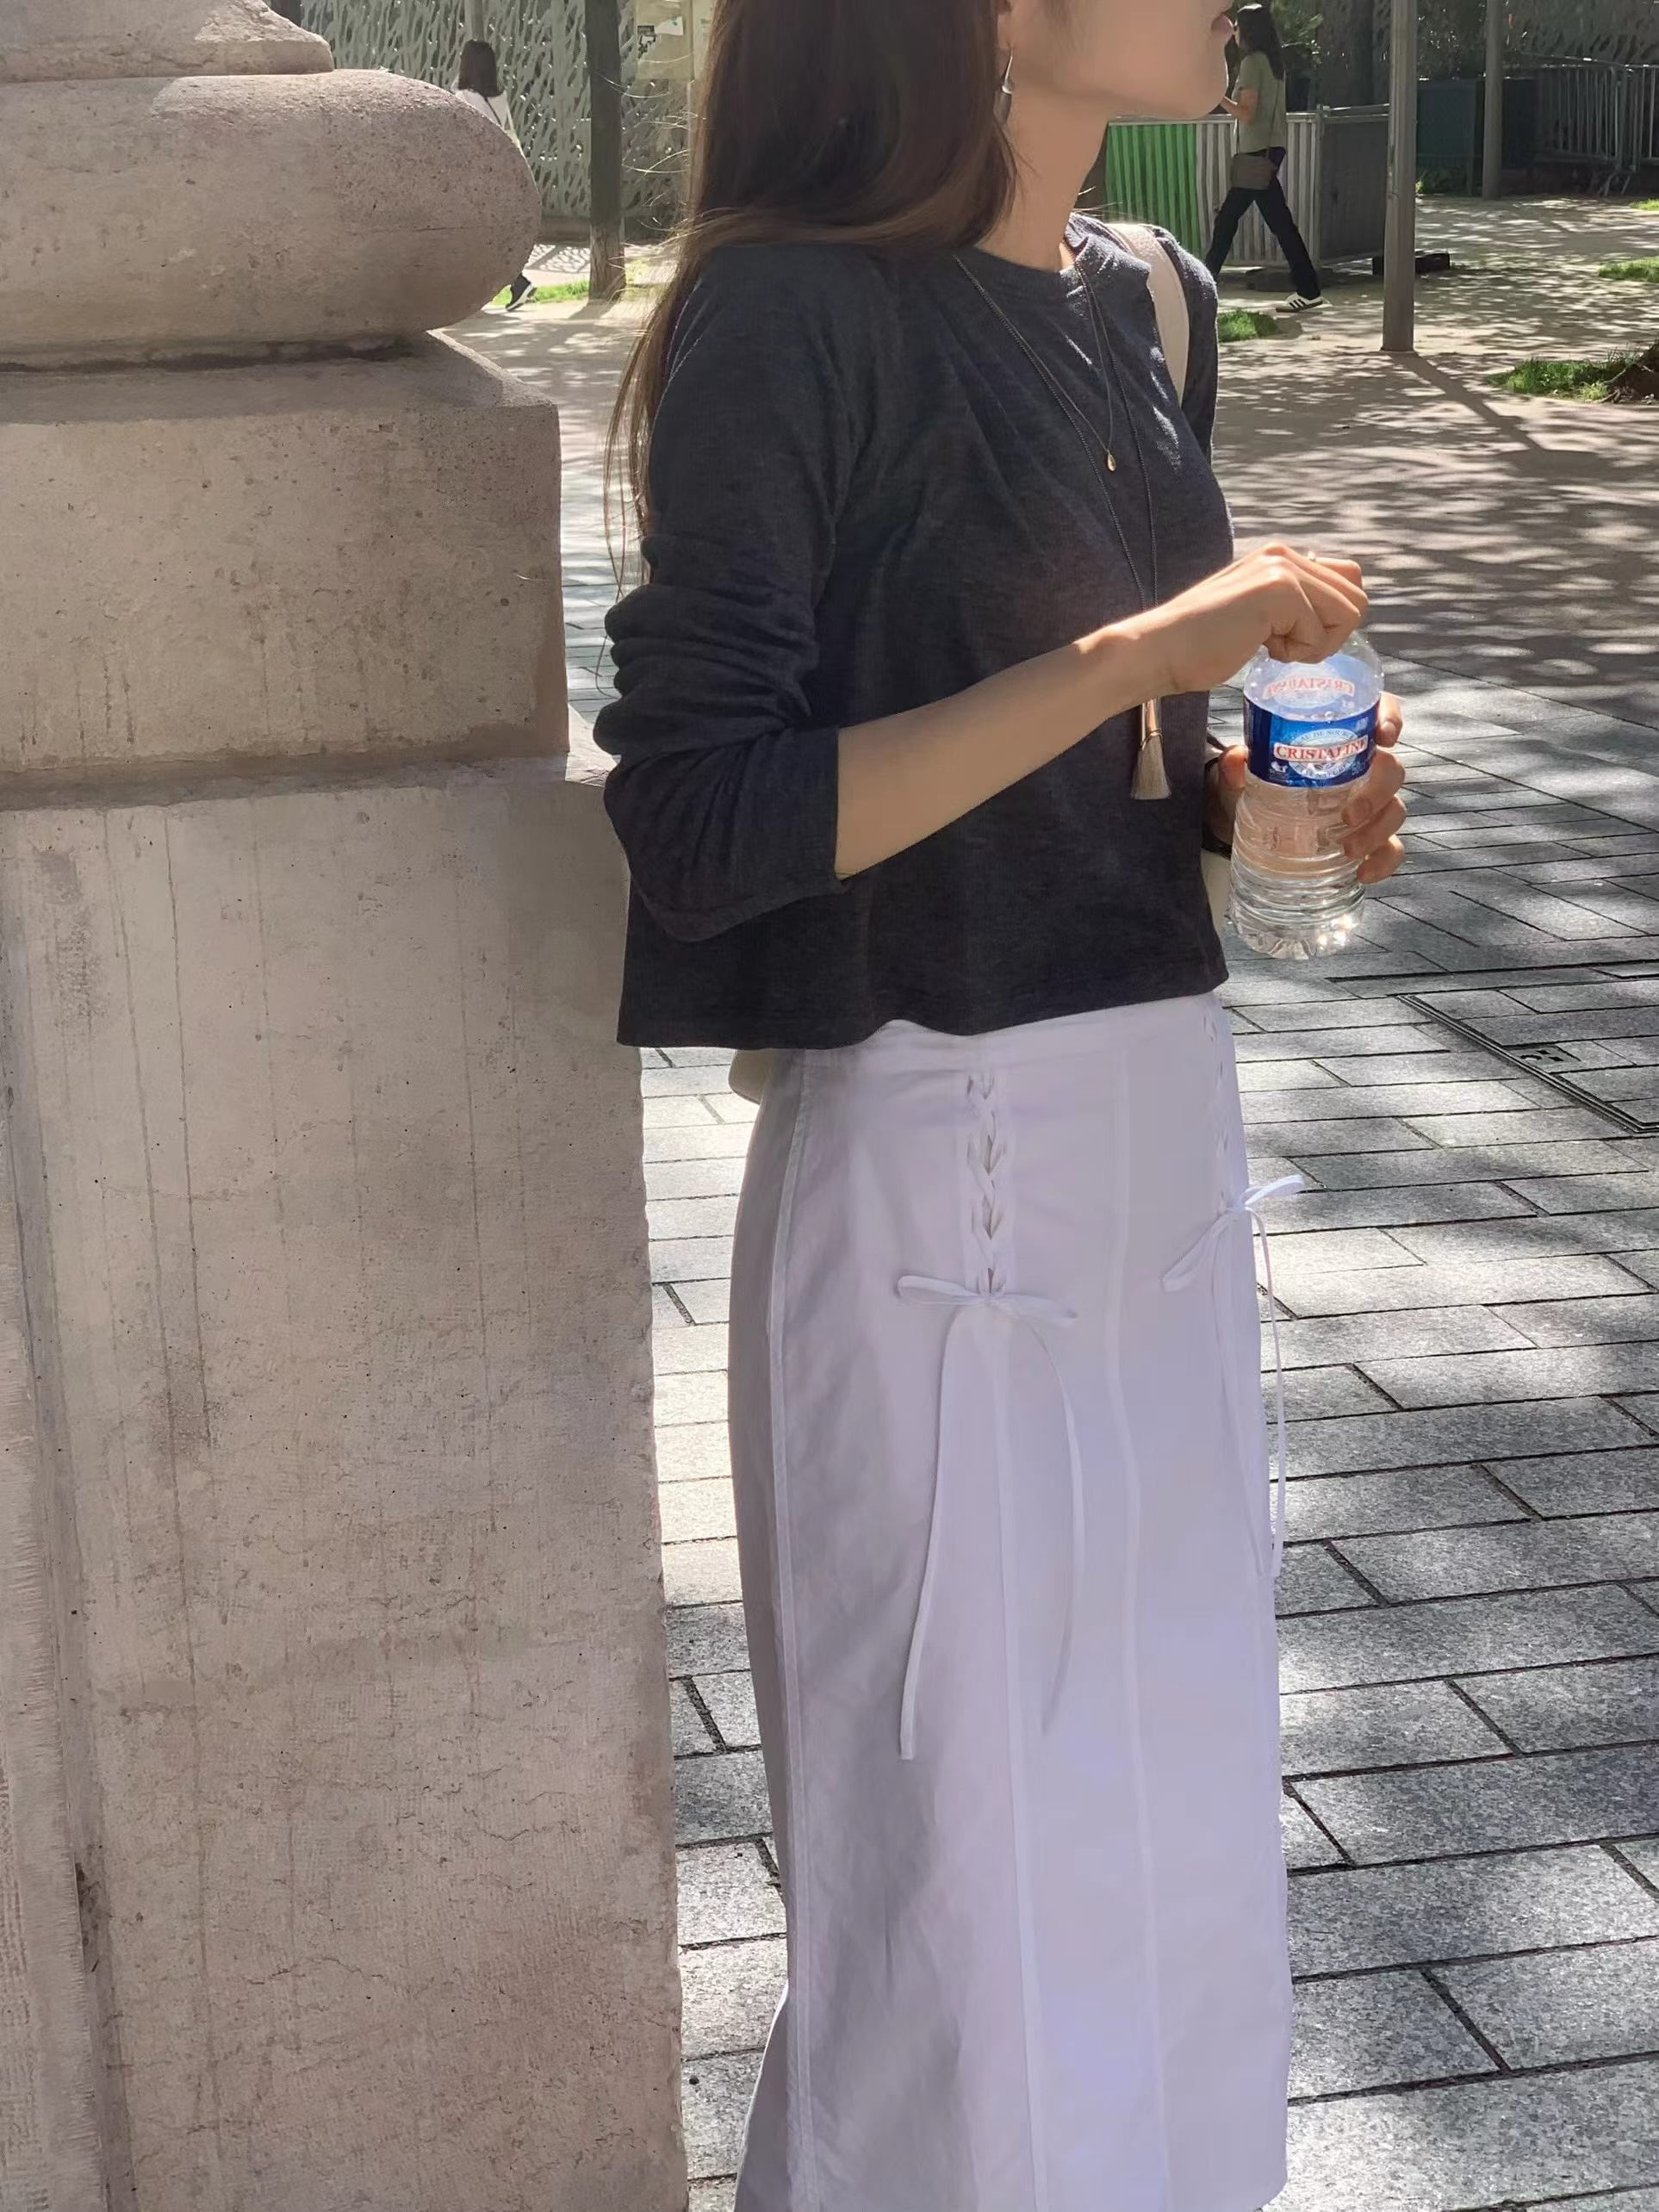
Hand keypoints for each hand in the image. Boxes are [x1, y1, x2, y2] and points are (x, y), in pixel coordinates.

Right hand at [1122, 543, 1368, 701]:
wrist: (1159, 650)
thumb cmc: (1199, 645)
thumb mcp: (1256, 615)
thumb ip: (1289, 604)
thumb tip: (1331, 615)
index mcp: (1280, 557)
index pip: (1346, 579)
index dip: (1330, 619)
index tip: (1289, 637)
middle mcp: (1285, 554)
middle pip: (1355, 597)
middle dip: (1330, 634)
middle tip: (1285, 646)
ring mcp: (1282, 569)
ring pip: (1348, 613)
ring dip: (1316, 644)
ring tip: (1272, 647)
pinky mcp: (1278, 591)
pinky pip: (1320, 632)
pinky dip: (1297, 653)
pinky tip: (1260, 648)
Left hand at [1206, 692, 1407, 883]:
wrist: (1254, 816)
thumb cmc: (1264, 778)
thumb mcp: (1249, 767)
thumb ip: (1241, 760)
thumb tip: (1236, 761)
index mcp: (1346, 738)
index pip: (1381, 712)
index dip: (1391, 717)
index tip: (1384, 736)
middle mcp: (1366, 768)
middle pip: (1393, 770)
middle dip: (1378, 792)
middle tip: (1348, 815)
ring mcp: (1371, 804)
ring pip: (1394, 810)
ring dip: (1377, 830)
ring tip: (1347, 850)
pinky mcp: (1369, 836)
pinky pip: (1390, 848)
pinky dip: (1383, 861)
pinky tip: (1363, 873)